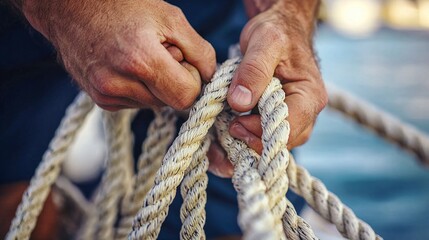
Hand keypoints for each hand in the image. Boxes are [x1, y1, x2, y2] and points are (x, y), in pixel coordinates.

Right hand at [22, 0, 215, 110]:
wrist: (71, 9)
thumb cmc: (123, 6)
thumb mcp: (170, 18)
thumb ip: (199, 51)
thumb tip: (210, 77)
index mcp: (141, 62)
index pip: (186, 96)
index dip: (192, 79)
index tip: (182, 59)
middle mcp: (119, 84)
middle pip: (171, 103)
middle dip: (174, 81)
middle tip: (159, 52)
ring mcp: (106, 95)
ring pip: (154, 104)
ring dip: (156, 85)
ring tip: (140, 56)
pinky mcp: (100, 101)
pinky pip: (136, 103)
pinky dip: (140, 88)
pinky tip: (128, 66)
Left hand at [208, 0, 326, 177]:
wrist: (278, 30)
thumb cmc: (277, 32)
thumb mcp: (265, 42)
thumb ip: (253, 70)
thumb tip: (240, 102)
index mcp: (309, 95)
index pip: (290, 127)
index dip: (261, 131)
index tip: (235, 122)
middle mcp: (305, 113)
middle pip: (281, 143)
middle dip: (251, 142)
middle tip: (227, 128)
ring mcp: (292, 119)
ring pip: (270, 146)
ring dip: (245, 146)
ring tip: (222, 135)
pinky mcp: (276, 120)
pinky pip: (262, 140)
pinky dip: (242, 142)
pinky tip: (223, 138)